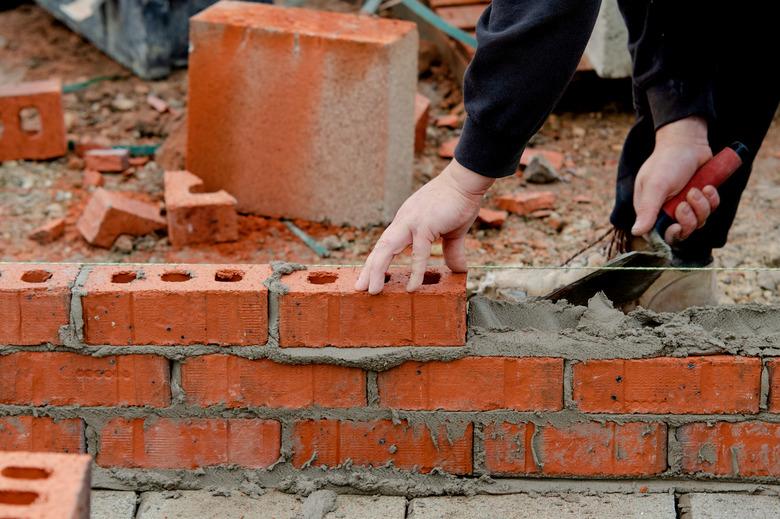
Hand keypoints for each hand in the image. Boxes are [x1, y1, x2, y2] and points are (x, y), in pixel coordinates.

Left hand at [355, 159, 493, 293]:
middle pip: (380, 247)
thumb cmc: (459, 201)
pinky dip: (414, 271)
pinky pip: (418, 253)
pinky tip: (411, 288)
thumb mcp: (453, 232)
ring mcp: (412, 223)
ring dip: (377, 270)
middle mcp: (404, 222)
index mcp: (407, 222)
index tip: (368, 276)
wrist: (466, 181)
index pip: (386, 243)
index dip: (376, 260)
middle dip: (369, 268)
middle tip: (359, 288)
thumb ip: (451, 251)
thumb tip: (458, 270)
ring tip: (372, 290)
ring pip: (387, 248)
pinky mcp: (425, 225)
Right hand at [631, 116, 718, 242]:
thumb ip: (647, 210)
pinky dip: (712, 199)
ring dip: (701, 206)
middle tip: (685, 204)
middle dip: (688, 220)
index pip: (657, 234)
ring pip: (698, 221)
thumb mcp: (655, 186)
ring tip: (698, 189)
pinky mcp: (700, 199)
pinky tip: (707, 186)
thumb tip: (636, 232)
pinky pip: (710, 210)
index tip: (676, 227)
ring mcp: (684, 204)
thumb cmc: (667, 162)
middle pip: (682, 231)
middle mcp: (666, 210)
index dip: (669, 235)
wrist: (688, 142)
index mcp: (650, 209)